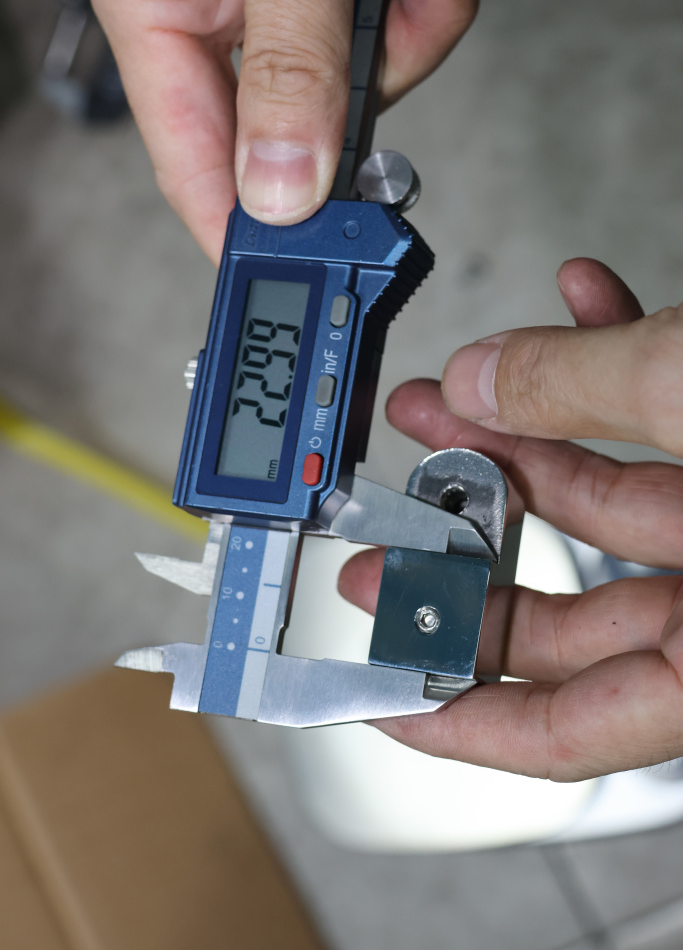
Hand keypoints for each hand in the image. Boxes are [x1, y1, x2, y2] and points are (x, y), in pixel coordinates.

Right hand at [73, 0, 478, 262]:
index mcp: (156, 3)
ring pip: (368, 75)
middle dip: (364, 85)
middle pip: (304, 127)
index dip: (243, 234)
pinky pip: (406, 16)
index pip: (196, 167)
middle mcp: (218, 10)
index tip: (293, 286)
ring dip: (409, 16)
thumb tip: (283, 189)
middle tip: (382, 13)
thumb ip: (286, 62)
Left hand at [339, 258, 682, 780]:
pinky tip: (582, 309)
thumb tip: (483, 382)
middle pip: (562, 610)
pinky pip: (667, 439)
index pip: (556, 735)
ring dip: (532, 432)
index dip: (449, 719)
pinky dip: (621, 372)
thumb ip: (589, 390)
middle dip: (461, 542)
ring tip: (458, 387)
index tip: (371, 693)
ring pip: (606, 504)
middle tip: (383, 517)